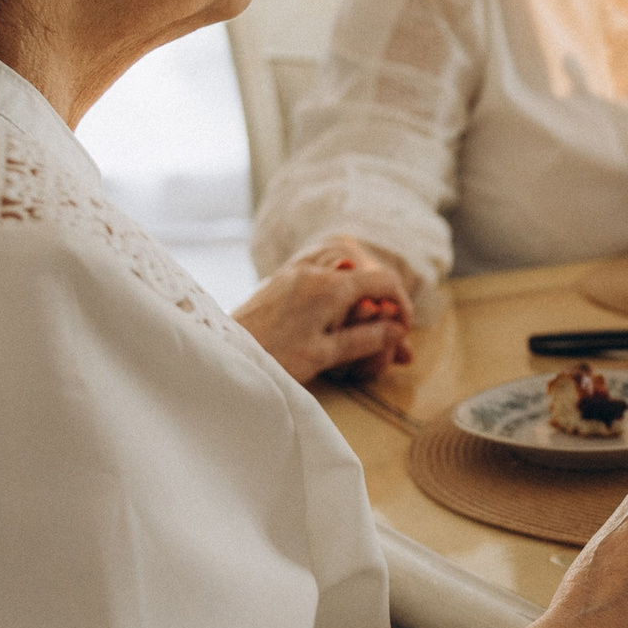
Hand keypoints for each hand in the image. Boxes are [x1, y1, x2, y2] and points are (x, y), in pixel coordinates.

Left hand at [230, 237, 412, 384]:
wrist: (224, 352)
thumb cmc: (272, 357)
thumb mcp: (325, 354)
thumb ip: (365, 339)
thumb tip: (397, 331)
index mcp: (331, 287)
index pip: (383, 281)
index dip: (401, 304)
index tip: (403, 329)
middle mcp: (314, 271)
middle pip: (364, 275)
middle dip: (382, 303)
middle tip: (388, 333)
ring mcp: (295, 272)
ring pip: (342, 270)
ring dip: (360, 292)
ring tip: (365, 321)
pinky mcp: (280, 280)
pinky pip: (319, 273)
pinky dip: (336, 289)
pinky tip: (334, 312)